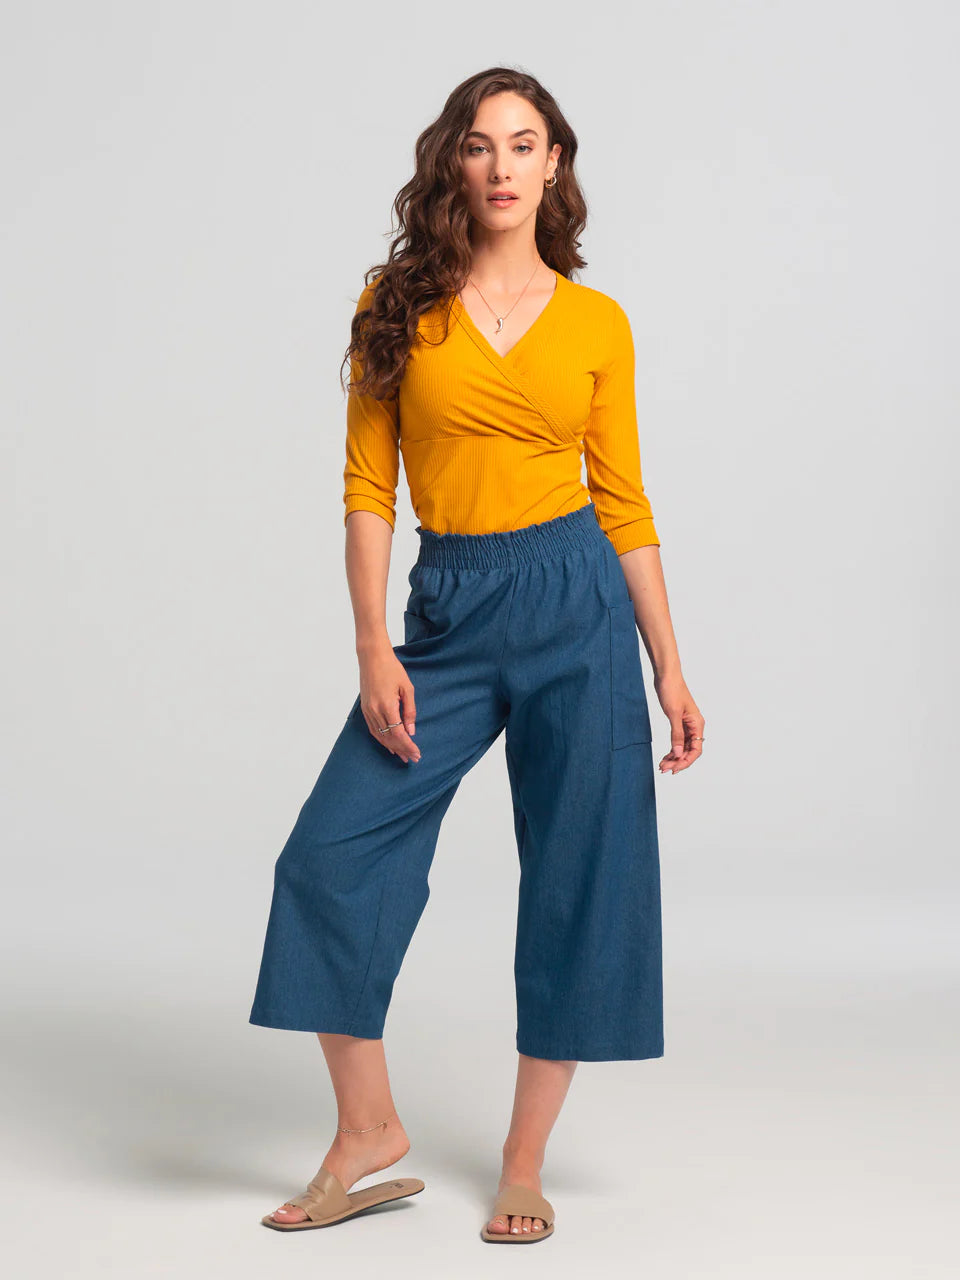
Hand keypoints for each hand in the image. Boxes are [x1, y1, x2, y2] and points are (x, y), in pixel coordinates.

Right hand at [357, 644, 421, 764]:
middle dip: (402, 750)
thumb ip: (410, 711)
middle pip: (389, 738)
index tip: (417, 754)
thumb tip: (411, 731)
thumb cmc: (392, 669)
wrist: (372, 658)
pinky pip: (373, 730)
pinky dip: (381, 740)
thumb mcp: (407, 688)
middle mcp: (375, 711)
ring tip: (402, 756)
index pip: (399, 734)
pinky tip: (389, 745)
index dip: (408, 746)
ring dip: (392, 748)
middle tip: (413, 759)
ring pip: (380, 736)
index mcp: (387, 706)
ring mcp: (368, 710)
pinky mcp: (365, 709)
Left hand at [653, 671, 703, 773]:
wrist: (666, 675)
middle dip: (677, 761)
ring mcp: (686, 725)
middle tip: (664, 769)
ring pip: (682, 747)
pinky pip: (677, 740)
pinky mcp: (678, 722)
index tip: (674, 769)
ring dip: (674, 757)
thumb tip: (677, 753)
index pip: (696, 750)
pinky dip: (671, 749)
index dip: (686, 761)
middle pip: (689, 751)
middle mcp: (694, 726)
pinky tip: (665, 756)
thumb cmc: (672, 690)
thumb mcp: (673, 713)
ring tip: (662, 765)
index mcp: (697, 724)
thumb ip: (676, 734)